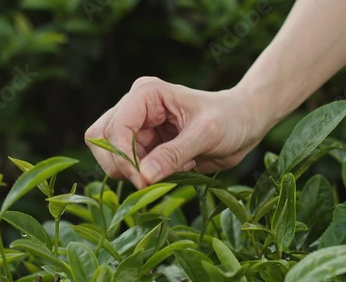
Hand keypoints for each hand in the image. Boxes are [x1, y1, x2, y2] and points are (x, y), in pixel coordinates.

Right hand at [85, 77, 271, 187]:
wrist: (244, 123)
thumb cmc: (230, 118)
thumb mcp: (206, 135)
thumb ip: (174, 155)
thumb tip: (144, 176)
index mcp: (147, 94)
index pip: (116, 126)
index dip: (124, 155)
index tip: (144, 179)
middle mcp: (135, 107)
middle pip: (102, 139)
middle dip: (121, 164)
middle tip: (149, 180)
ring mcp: (137, 126)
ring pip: (110, 155)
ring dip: (133, 171)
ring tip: (170, 169)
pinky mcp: (143, 144)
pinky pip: (129, 166)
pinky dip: (146, 175)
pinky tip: (176, 168)